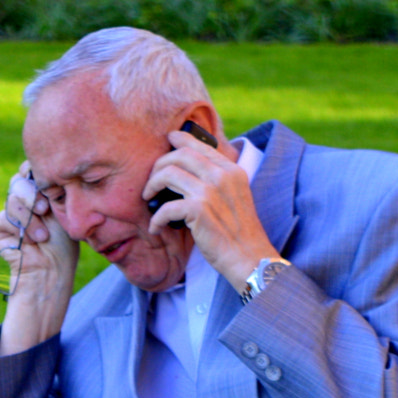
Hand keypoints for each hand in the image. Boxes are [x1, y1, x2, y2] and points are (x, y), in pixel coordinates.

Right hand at [0, 164, 77, 351]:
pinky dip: (20, 230)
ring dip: (29, 217)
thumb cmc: (64, 244)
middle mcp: (22, 201)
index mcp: (38, 192)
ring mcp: (10, 214)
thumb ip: (52, 189)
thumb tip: (47, 168)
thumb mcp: (63, 211)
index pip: (29, 169)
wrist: (52, 271)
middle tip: (44, 209)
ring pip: (11, 199)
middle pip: (18, 181)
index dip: (35, 172)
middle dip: (32, 194)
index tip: (48, 184)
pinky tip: (32, 242)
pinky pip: (3, 219)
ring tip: (42, 235)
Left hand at [143, 132, 280, 290]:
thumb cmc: (238, 232)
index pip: (201, 146)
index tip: (169, 140)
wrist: (249, 257)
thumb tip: (190, 171)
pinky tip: (155, 228)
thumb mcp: (234, 197)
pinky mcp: (199, 210)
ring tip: (148, 199)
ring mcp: (210, 191)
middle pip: (180, 155)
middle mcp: (222, 175)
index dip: (181, 140)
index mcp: (232, 170)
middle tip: (151, 182)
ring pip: (168, 173)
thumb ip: (218, 181)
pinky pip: (165, 207)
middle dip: (159, 165)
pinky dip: (156, 219)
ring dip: (151, 186)